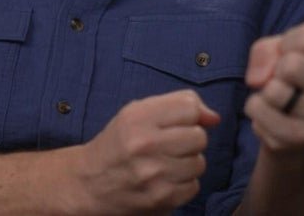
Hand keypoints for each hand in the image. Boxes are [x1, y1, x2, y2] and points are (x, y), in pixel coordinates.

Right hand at [73, 90, 219, 214]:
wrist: (89, 183)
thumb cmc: (118, 143)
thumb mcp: (136, 113)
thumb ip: (176, 105)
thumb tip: (214, 118)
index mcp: (137, 117)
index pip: (190, 108)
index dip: (188, 116)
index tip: (176, 124)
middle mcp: (145, 144)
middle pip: (199, 137)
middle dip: (189, 141)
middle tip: (168, 146)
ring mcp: (154, 173)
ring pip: (200, 163)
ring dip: (187, 164)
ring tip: (165, 164)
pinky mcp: (161, 198)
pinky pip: (194, 186)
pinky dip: (183, 184)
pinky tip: (164, 180)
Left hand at [243, 21, 303, 152]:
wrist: (290, 126)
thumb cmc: (287, 78)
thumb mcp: (277, 51)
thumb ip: (266, 50)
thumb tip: (259, 79)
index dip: (287, 43)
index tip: (289, 56)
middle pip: (292, 65)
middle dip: (276, 69)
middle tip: (282, 80)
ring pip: (274, 91)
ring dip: (264, 92)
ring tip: (277, 99)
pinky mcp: (301, 137)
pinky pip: (259, 112)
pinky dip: (254, 109)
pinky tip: (270, 114)